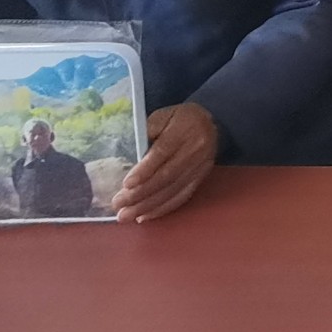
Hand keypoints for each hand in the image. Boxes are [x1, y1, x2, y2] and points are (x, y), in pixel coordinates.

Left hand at [113, 102, 218, 222]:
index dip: (145, 170)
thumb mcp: (164, 115)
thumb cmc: (180, 119)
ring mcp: (199, 167)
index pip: (163, 153)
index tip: (126, 184)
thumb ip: (148, 130)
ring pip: (172, 190)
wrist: (212, 123)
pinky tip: (145, 216)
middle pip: (166, 176)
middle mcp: (194, 151)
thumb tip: (133, 152)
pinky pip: (181, 197)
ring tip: (127, 216)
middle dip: (140, 194)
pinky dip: (162, 209)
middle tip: (118, 204)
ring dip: (148, 206)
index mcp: (183, 131)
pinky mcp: (200, 179)